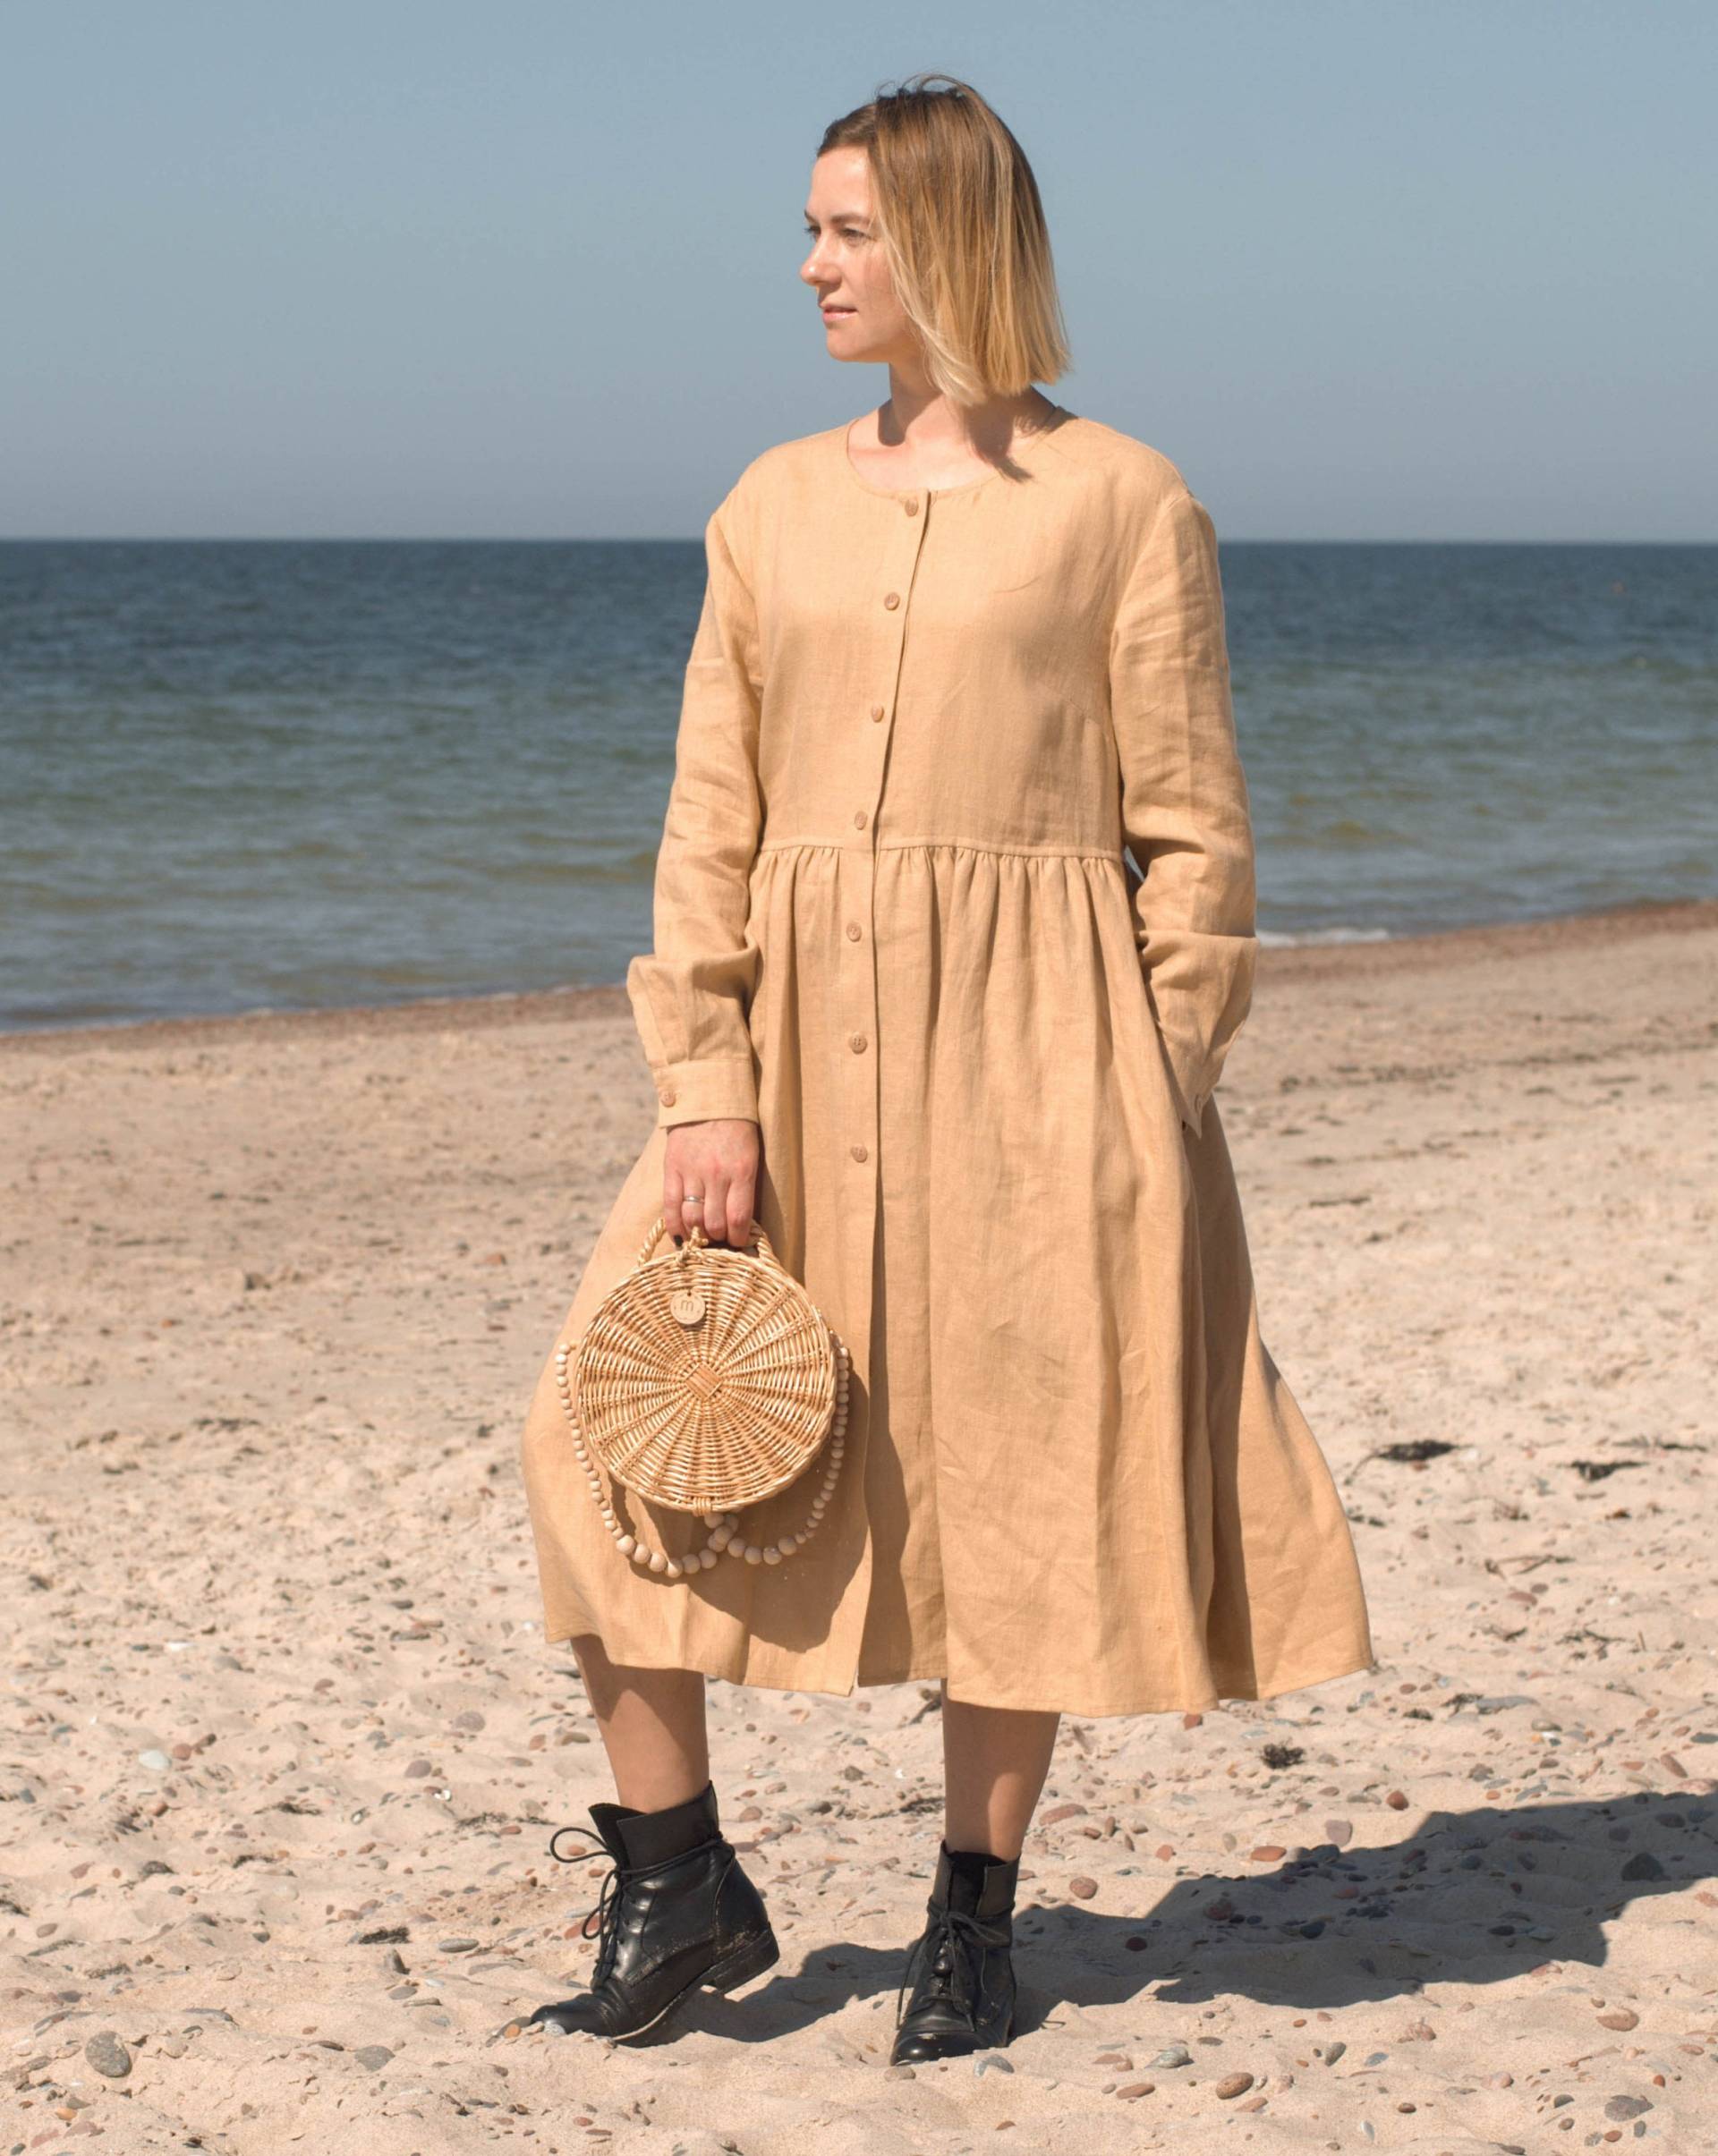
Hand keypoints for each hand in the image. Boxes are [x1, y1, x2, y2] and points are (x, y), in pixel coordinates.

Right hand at [664, 1118, 759, 1247]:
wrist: (709, 1099)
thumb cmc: (737, 1129)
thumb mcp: (752, 1155)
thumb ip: (746, 1186)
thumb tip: (741, 1222)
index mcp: (742, 1171)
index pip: (739, 1218)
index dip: (738, 1238)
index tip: (739, 1243)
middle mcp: (716, 1174)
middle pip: (715, 1223)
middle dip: (719, 1238)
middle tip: (721, 1240)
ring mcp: (692, 1172)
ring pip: (692, 1218)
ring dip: (698, 1234)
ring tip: (703, 1237)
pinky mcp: (672, 1168)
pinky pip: (671, 1205)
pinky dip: (675, 1226)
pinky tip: (681, 1235)